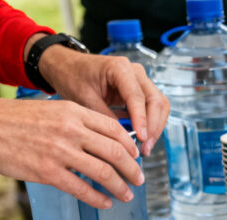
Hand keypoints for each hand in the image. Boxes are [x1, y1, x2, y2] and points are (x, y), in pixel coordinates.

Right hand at [0, 98, 144, 208]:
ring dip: (120, 187)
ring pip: (103, 172)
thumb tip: (103, 140)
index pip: (115, 129)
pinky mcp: (47, 172)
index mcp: (74, 112)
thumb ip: (78, 122)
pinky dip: (98, 198)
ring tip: (127, 194)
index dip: (130, 146)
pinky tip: (105, 203)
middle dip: (132, 170)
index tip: (136, 157)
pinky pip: (81, 189)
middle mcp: (71, 130)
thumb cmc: (16, 120)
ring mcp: (60, 152)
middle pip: (115, 152)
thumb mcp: (52, 111)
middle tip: (139, 179)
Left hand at [35, 41, 168, 157]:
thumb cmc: (72, 76)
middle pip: (156, 101)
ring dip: (155, 127)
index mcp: (120, 68)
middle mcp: (135, 72)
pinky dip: (150, 124)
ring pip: (159, 106)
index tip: (141, 138)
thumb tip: (121, 140)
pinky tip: (142, 138)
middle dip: (153, 127)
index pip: (138, 97)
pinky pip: (153, 108)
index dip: (142, 120)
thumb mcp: (84, 98)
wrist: (67, 67)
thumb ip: (104, 117)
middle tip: (145, 147)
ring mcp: (140, 81)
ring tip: (145, 146)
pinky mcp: (139, 91)